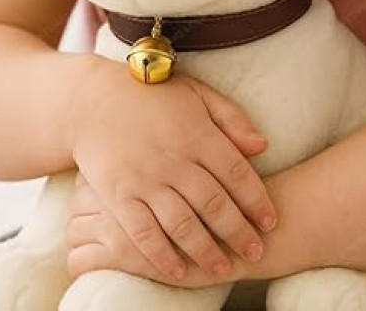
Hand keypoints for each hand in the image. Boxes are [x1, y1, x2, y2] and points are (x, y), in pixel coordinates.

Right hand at [70, 61, 275, 281]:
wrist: (95, 100)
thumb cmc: (153, 96)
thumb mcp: (198, 94)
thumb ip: (232, 119)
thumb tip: (262, 146)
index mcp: (198, 135)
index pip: (237, 173)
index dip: (257, 200)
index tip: (270, 221)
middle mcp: (175, 160)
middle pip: (215, 204)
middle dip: (239, 232)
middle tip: (257, 252)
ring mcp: (145, 180)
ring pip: (183, 224)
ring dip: (206, 251)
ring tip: (224, 269)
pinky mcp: (118, 196)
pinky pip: (143, 233)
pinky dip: (161, 255)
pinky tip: (177, 271)